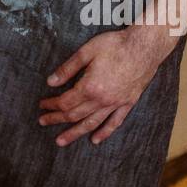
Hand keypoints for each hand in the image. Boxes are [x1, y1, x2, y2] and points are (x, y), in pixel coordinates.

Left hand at [38, 25, 167, 146]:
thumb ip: (68, 69)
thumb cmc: (115, 45)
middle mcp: (102, 100)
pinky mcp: (128, 103)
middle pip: (75, 115)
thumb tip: (50, 82)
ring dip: (75, 133)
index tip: (42, 105)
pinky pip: (114, 122)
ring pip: (92, 123)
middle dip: (57, 119)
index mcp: (90, 87)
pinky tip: (95, 140)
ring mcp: (116, 103)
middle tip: (43, 122)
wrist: (145, 47)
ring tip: (61, 141)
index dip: (51, 105)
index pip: (65, 102)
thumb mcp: (87, 51)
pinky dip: (104, 133)